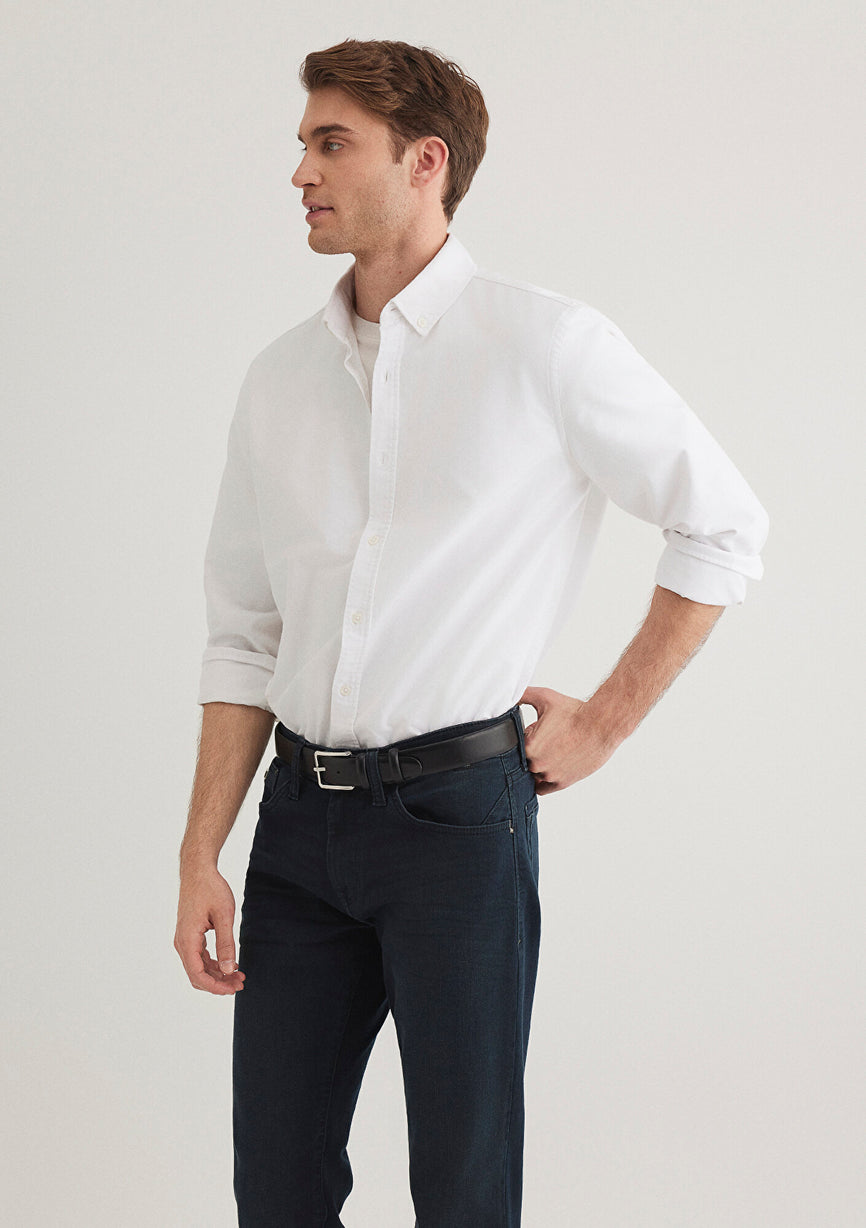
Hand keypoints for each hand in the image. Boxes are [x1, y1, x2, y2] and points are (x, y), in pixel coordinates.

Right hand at [174, 865, 245, 994]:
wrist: (198, 871)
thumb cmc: (211, 889)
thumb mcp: (224, 916)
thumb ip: (226, 944)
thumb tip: (230, 969)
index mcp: (187, 939)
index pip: (197, 974)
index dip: (215, 986)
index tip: (233, 989)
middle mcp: (182, 942)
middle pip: (197, 974)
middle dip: (218, 983)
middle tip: (240, 984)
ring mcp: (184, 939)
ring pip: (198, 967)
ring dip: (217, 974)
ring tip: (239, 976)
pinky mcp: (189, 935)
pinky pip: (199, 957)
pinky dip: (214, 964)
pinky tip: (230, 963)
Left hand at [519, 685, 618, 794]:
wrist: (601, 724)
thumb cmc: (575, 712)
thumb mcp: (545, 697)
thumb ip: (523, 695)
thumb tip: (510, 693)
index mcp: (528, 746)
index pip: (514, 747)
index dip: (525, 739)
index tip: (535, 732)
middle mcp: (537, 764)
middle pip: (524, 761)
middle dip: (532, 752)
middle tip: (546, 741)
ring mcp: (550, 775)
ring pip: (533, 775)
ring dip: (538, 766)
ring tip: (552, 751)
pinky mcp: (563, 782)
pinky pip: (543, 788)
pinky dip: (543, 780)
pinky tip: (548, 768)